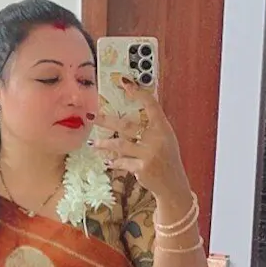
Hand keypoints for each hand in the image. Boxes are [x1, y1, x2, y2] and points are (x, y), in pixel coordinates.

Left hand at [92, 77, 189, 207]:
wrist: (172, 183)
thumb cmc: (166, 158)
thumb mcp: (165, 139)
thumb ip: (151, 127)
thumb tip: (128, 114)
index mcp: (163, 128)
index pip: (151, 105)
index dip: (138, 93)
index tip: (125, 83)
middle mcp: (157, 138)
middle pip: (127, 125)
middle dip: (107, 120)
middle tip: (93, 116)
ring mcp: (149, 154)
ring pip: (120, 145)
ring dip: (105, 144)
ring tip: (94, 143)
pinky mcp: (142, 168)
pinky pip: (122, 161)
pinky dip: (114, 161)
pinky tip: (107, 160)